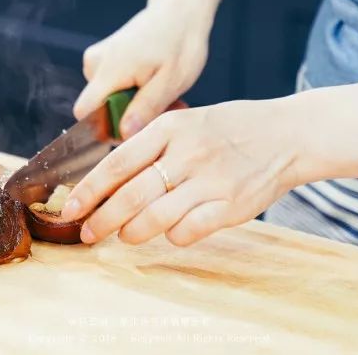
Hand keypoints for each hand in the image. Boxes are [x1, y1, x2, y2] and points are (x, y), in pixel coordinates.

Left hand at [61, 99, 304, 245]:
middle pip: (129, 196)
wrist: (288, 134)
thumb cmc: (231, 128)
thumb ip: (152, 146)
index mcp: (170, 128)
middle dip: (101, 220)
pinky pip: (186, 232)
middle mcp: (187, 153)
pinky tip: (171, 230)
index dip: (88, 192)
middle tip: (86, 234)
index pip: (116, 164)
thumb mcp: (188, 121)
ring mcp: (210, 181)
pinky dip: (172, 236)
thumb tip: (109, 180)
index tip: (70, 209)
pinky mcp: (231, 207)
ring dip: (132, 233)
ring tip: (126, 235)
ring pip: (154, 219)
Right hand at [73, 0, 214, 138]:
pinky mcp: (104, 58)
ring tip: (166, 96)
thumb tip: (123, 133)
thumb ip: (145, 108)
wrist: (180, 10)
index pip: (84, 113)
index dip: (106, 129)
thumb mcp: (170, 81)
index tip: (138, 127)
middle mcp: (95, 63)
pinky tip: (157, 86)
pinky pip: (112, 87)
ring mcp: (98, 59)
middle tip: (166, 109)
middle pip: (99, 109)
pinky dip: (135, 92)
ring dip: (137, 105)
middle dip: (131, 117)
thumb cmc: (180, 42)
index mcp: (109, 70)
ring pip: (109, 100)